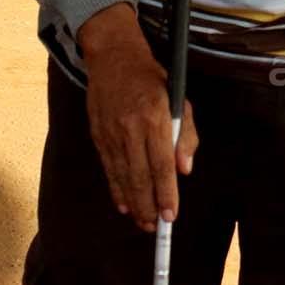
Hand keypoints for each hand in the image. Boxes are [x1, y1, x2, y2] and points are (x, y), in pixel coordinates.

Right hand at [78, 3, 196, 231]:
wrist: (112, 57)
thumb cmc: (152, 78)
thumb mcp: (179, 99)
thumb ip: (186, 134)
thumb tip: (185, 170)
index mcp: (154, 117)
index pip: (162, 165)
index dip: (167, 193)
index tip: (171, 214)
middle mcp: (130, 127)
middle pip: (140, 176)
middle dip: (148, 206)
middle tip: (156, 227)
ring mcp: (111, 132)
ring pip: (122, 176)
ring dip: (133, 203)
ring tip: (143, 222)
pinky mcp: (98, 135)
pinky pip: (108, 168)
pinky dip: (116, 189)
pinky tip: (124, 204)